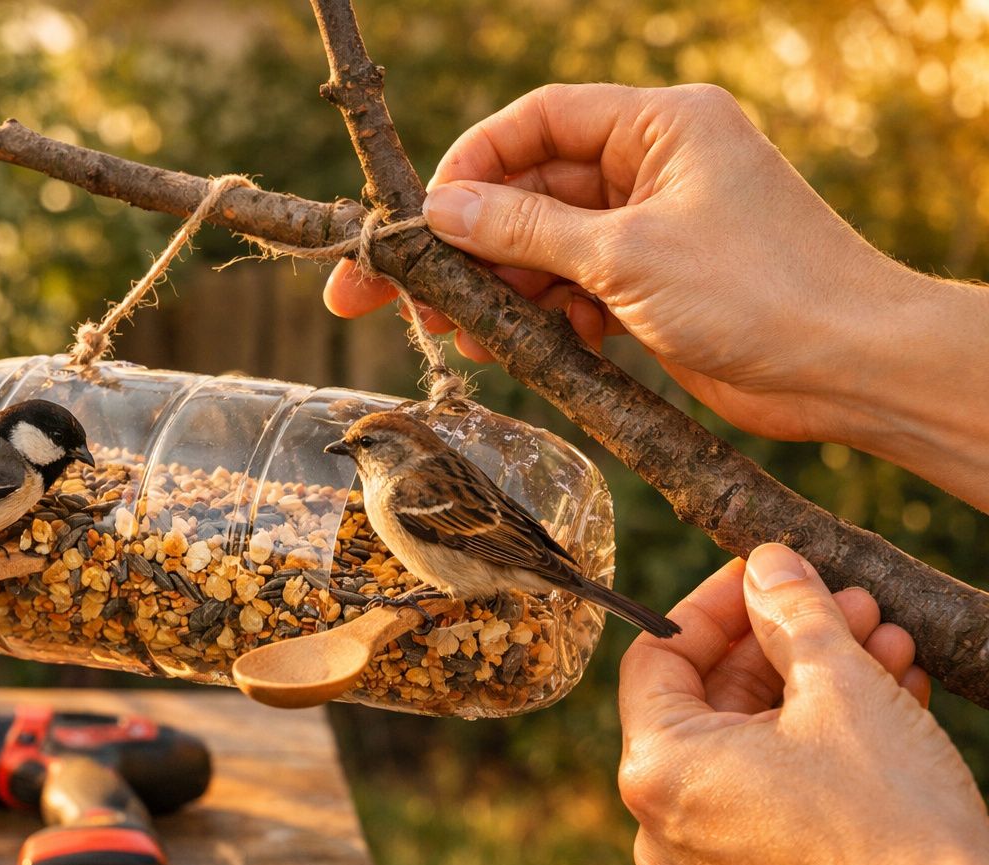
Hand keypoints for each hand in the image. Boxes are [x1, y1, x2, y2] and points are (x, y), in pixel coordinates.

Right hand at [323, 84, 988, 507]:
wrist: (848, 368)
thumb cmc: (760, 291)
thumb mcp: (626, 255)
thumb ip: (527, 231)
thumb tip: (443, 212)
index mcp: (659, 126)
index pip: (538, 123)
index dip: (471, 165)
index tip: (422, 216)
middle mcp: (652, 167)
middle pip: (529, 192)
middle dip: (465, 243)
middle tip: (390, 292)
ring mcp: (651, 228)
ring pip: (543, 248)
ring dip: (496, 290)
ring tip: (450, 334)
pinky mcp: (652, 286)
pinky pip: (571, 290)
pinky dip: (538, 318)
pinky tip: (507, 349)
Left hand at [618, 544, 988, 864]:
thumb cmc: (890, 821)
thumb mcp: (842, 688)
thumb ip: (793, 613)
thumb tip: (769, 564)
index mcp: (657, 772)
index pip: (657, 656)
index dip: (715, 605)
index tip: (767, 574)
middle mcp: (665, 827)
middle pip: (711, 702)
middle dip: (786, 645)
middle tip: (850, 605)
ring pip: (755, 748)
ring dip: (818, 688)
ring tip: (888, 644)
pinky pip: (775, 799)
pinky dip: (821, 748)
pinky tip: (892, 702)